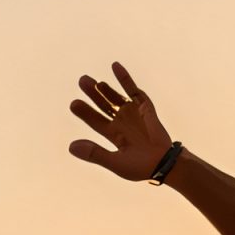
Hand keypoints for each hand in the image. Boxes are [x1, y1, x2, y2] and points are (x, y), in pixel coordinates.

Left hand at [68, 61, 172, 181]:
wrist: (164, 164)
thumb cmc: (140, 167)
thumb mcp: (114, 161)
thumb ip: (94, 153)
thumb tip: (70, 147)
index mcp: (113, 135)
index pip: (95, 120)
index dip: (84, 112)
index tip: (73, 104)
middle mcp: (122, 122)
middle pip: (104, 105)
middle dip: (93, 94)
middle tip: (82, 81)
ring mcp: (133, 114)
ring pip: (116, 97)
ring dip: (105, 88)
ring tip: (95, 80)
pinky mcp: (145, 108)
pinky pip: (134, 91)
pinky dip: (124, 78)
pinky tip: (115, 66)